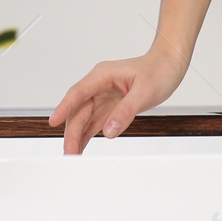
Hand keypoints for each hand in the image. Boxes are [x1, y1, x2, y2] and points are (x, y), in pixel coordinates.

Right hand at [48, 48, 186, 154]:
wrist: (168, 65)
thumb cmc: (158, 71)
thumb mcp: (144, 91)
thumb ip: (125, 111)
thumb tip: (109, 131)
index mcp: (102, 75)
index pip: (78, 93)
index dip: (64, 107)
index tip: (53, 121)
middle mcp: (98, 86)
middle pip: (78, 110)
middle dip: (71, 132)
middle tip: (69, 153)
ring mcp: (102, 97)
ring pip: (83, 119)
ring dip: (76, 136)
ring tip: (72, 155)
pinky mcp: (109, 107)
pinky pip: (93, 123)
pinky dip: (86, 136)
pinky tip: (80, 148)